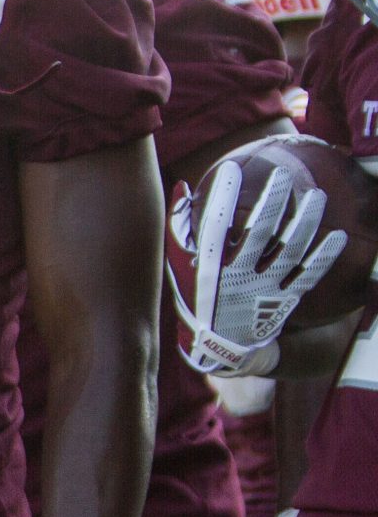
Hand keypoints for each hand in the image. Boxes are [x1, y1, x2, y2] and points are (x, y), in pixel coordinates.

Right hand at [167, 157, 347, 376]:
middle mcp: (236, 278)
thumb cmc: (198, 298)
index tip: (232, 169)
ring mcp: (262, 290)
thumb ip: (179, 228)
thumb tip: (182, 187)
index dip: (223, 198)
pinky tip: (338, 236)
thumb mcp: (178, 267)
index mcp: (208, 269)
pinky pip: (307, 277)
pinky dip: (323, 258)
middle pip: (259, 234)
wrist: (219, 347)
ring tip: (317, 195)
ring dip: (305, 223)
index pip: (215, 227)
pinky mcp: (283, 301)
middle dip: (272, 202)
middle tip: (284, 174)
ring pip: (289, 252)